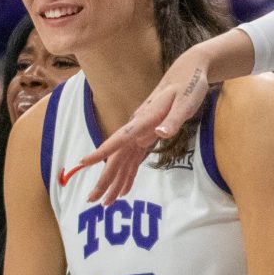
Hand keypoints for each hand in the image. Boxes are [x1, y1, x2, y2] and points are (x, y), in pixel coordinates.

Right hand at [76, 40, 218, 204]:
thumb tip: (159, 134)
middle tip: (93, 200)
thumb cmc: (190, 86)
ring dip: (114, 181)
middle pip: (116, 156)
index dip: (101, 152)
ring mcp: (141, 131)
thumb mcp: (186, 102)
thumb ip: (172, 120)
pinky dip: (129, 174)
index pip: (119, 139)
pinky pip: (134, 158)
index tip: (83, 162)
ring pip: (123, 161)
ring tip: (106, 202)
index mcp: (144, 119)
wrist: (190, 71)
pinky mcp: (148, 134)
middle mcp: (138, 126)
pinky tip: (124, 189)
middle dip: (104, 179)